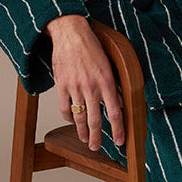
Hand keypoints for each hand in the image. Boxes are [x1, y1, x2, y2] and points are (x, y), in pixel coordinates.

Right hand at [45, 15, 124, 151]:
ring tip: (86, 139)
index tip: (120, 141)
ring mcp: (75, 88)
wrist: (70, 33)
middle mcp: (91, 87)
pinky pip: (65, 108)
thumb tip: (120, 103)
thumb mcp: (110, 65)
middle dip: (98, 137)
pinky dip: (69, 118)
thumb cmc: (92, 47)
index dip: (118, 130)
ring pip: (79, 117)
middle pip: (96, 120)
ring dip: (83, 131)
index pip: (115, 113)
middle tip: (97, 148)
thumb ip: (115, 86)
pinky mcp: (61, 85)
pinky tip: (72, 121)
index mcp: (107, 82)